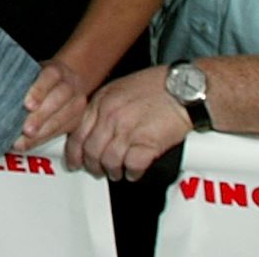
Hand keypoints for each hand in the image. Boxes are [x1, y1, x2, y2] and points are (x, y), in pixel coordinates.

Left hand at [17, 58, 89, 148]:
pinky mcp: (77, 120)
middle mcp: (69, 86)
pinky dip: (43, 139)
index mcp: (56, 71)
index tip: (27, 104)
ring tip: (23, 142)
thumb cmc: (42, 77)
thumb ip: (21, 80)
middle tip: (25, 130)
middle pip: (58, 100)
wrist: (70, 79)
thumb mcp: (32, 71)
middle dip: (40, 117)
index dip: (39, 91)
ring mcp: (76, 104)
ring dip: (41, 133)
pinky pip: (62, 131)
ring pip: (61, 119)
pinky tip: (29, 144)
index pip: (49, 77)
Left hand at [67, 66, 190, 180]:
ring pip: (109, 161)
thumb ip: (103, 107)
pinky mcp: (148, 142)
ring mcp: (128, 129)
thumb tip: (93, 128)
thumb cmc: (156, 86)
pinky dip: (132, 173)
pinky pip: (132, 165)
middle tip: (97, 171)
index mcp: (102, 101)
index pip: (78, 133)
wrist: (184, 88)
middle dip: (92, 166)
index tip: (74, 162)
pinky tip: (134, 172)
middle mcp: (111, 115)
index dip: (73, 153)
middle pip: (91, 150)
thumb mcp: (119, 88)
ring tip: (117, 172)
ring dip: (112, 171)